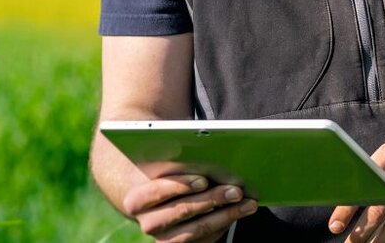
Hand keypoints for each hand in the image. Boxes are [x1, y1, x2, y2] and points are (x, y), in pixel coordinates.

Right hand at [122, 173, 258, 242]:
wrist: (154, 200)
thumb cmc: (163, 175)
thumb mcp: (163, 165)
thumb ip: (177, 161)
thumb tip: (208, 152)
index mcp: (137, 199)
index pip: (156, 191)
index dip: (180, 185)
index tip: (203, 180)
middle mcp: (148, 223)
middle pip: (181, 211)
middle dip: (212, 200)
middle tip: (236, 190)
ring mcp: (164, 238)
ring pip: (196, 231)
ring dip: (225, 216)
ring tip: (247, 204)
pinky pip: (204, 241)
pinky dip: (223, 226)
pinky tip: (239, 212)